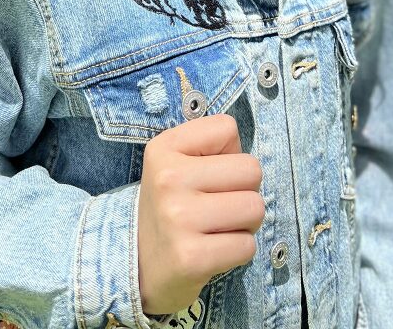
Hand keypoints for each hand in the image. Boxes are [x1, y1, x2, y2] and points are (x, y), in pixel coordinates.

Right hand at [137, 112, 263, 314]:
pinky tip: (213, 250)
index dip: (228, 153)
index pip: (227, 128)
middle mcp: (168, 179)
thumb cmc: (172, 205)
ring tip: (218, 228)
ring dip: (246, 223)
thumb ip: (215, 148)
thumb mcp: (177, 162)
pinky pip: (247, 246)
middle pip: (251, 169)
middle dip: (245, 190)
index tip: (207, 174)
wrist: (137, 264)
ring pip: (255, 208)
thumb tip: (249, 165)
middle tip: (220, 206)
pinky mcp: (191, 257)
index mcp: (164, 148)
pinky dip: (238, 251)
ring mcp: (178, 218)